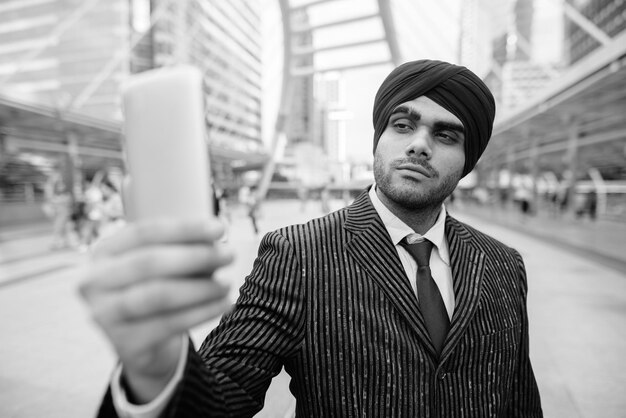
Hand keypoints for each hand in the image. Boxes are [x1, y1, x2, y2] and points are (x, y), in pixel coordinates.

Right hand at [79, 218, 233, 402]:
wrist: (145, 345)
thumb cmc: (159, 290)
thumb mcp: (169, 267)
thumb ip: (187, 250)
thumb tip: (216, 241)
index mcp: (103, 252)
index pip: (144, 233)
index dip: (184, 229)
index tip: (220, 228)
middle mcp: (94, 281)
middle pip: (149, 263)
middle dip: (195, 256)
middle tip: (230, 254)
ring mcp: (104, 315)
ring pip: (157, 295)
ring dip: (200, 288)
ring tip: (227, 284)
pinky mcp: (124, 344)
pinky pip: (168, 324)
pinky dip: (202, 312)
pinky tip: (224, 305)